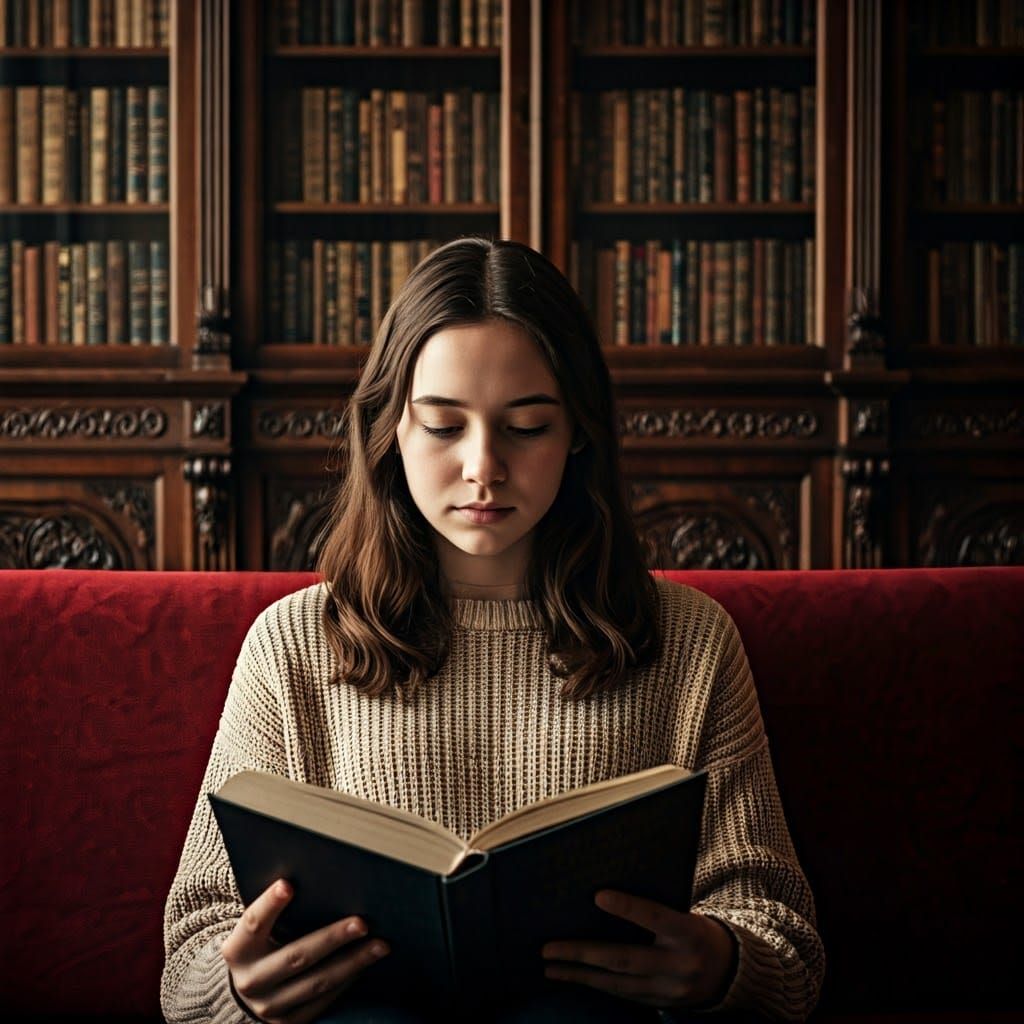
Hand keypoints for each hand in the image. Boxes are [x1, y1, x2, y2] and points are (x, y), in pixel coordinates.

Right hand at [221, 878, 390, 1023]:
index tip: (288, 884)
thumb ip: (278, 910)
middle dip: (331, 938)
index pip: (253, 922)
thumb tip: (318, 875)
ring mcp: (269, 1006)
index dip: (270, 904)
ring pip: (316, 982)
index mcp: (238, 949)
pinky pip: (323, 1001)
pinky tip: (366, 964)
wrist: (248, 991)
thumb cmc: (262, 944)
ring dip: (352, 962)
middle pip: (295, 956)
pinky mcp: (289, 1022)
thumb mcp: (259, 930)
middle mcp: (251, 980)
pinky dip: (347, 981)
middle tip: (362, 923)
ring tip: (380, 945)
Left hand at [540, 890, 736, 1010]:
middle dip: (582, 954)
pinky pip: (623, 995)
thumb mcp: (685, 913)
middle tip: (548, 949)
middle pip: (624, 959)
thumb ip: (653, 909)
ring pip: (617, 984)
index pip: (655, 917)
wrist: (729, 971)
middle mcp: (679, 964)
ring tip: (551, 967)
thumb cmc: (697, 930)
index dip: (628, 907)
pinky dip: (597, 985)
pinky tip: (576, 978)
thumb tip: (607, 893)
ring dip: (580, 975)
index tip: (598, 896)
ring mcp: (669, 990)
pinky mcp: (661, 1004)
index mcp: (687, 932)